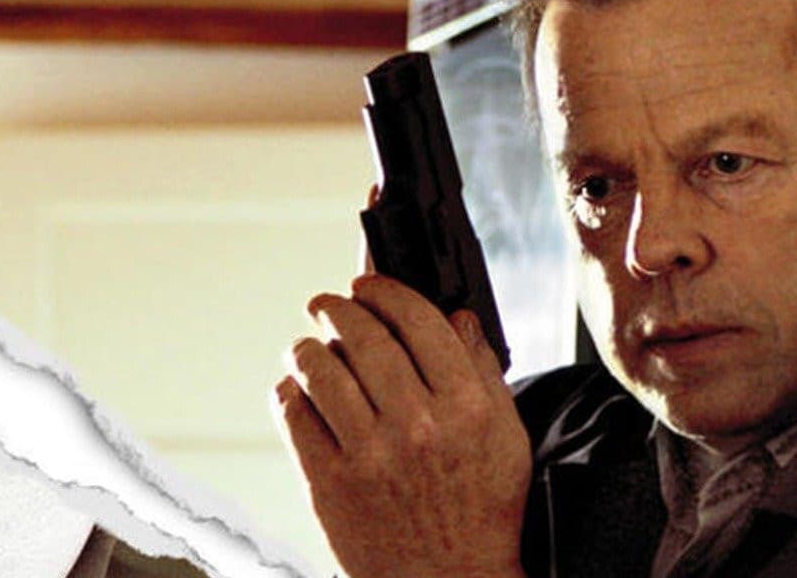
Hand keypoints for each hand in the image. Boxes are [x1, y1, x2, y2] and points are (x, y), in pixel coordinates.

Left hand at [273, 274, 530, 577]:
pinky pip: (295, 417)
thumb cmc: (482, 510)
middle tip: (328, 303)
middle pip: (365, 337)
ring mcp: (370, 456)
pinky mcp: (329, 484)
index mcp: (466, 407)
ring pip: (321, 370)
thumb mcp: (506, 437)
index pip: (418, 321)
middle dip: (339, 308)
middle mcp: (418, 426)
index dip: (386, 291)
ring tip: (307, 344)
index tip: (370, 285)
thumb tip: (458, 318)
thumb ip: (484, 372)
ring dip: (307, 346)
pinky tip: (295, 387)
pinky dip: (290, 391)